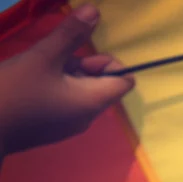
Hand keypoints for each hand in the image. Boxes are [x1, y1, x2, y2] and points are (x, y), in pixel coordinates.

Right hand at [0, 4, 134, 155]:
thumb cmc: (16, 91)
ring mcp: (72, 124)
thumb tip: (95, 12)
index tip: (82, 56)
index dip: (110, 63)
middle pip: (102, 84)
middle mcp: (88, 116)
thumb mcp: (43, 57)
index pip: (125, 82)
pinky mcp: (56, 127)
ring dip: (67, 73)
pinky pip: (67, 101)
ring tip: (40, 70)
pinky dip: (57, 87)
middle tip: (54, 59)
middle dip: (83, 65)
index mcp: (93, 102)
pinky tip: (34, 82)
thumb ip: (71, 35)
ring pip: (82, 90)